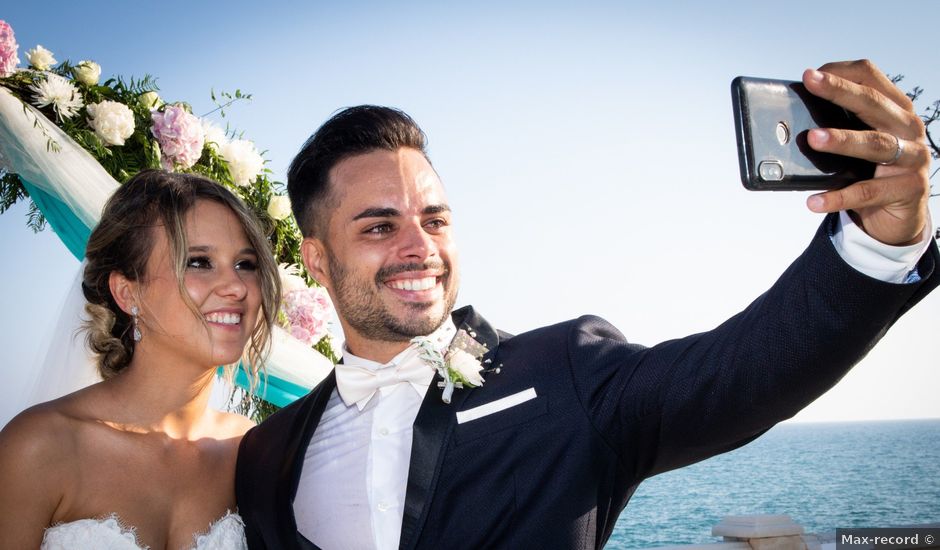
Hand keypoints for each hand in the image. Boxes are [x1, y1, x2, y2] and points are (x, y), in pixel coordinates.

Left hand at [802, 60, 929, 245]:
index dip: (841, 73)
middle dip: (840, 91)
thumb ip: (838, 128)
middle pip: (873, 104)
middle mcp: (908, 128)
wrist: (898, 214)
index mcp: (894, 109)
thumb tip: (789, 122)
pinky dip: (839, 196)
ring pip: (875, 145)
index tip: (811, 75)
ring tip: (812, 138)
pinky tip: (815, 200)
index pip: (870, 78)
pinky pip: (868, 192)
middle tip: (811, 83)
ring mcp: (913, 157)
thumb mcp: (857, 145)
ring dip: (842, 140)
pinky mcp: (910, 188)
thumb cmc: (871, 172)